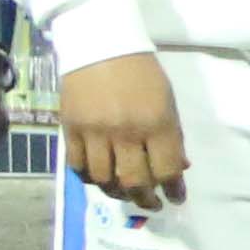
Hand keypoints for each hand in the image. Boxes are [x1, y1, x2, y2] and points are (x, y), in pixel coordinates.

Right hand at [57, 50, 188, 210]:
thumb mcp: (167, 102)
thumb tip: (178, 169)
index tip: (176, 198)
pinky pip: (78, 166)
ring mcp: (95, 132)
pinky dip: (90, 179)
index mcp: (157, 123)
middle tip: (151, 203)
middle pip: (134, 182)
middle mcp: (125, 132)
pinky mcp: (70, 129)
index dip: (174, 190)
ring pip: (104, 179)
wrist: (101, 45)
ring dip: (117, 193)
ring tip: (125, 193)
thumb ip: (172, 137)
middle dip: (146, 199)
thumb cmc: (142, 73)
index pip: (167, 170)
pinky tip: (101, 178)